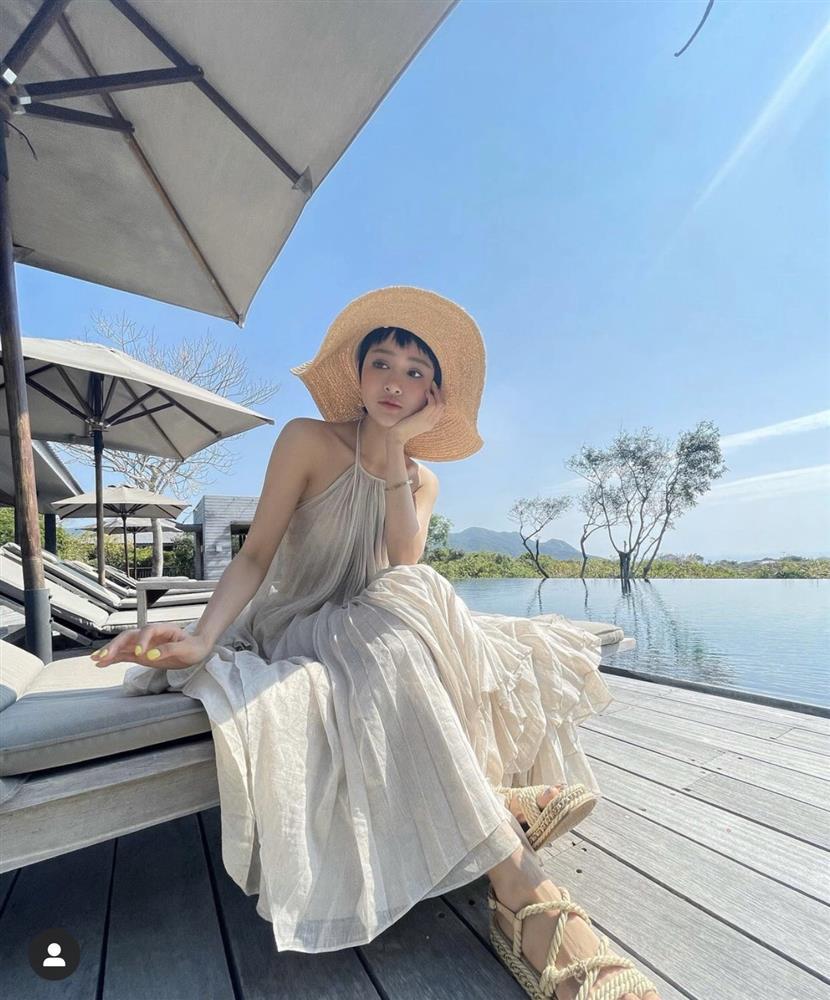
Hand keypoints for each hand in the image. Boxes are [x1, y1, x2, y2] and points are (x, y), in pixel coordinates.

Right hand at [90, 624, 211, 670]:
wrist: (196, 649)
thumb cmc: (194, 647)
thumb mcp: (187, 649)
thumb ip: (169, 650)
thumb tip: (150, 656)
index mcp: (162, 629)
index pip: (147, 631)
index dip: (142, 640)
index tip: (141, 653)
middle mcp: (149, 635)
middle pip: (129, 636)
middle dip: (116, 645)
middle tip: (104, 655)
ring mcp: (143, 644)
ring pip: (123, 645)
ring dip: (109, 651)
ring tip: (95, 658)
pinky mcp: (141, 655)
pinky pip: (124, 655)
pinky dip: (113, 659)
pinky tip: (101, 663)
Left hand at [388, 381, 446, 445]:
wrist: (397, 437)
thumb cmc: (401, 428)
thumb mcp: (412, 420)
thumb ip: (418, 413)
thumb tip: (418, 404)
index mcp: (430, 423)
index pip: (441, 409)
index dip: (439, 398)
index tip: (434, 390)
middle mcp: (432, 422)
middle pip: (443, 405)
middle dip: (439, 393)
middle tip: (434, 384)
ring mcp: (429, 421)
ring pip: (440, 404)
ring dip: (436, 392)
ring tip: (431, 385)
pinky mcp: (423, 418)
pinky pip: (432, 405)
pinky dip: (431, 396)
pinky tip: (426, 392)